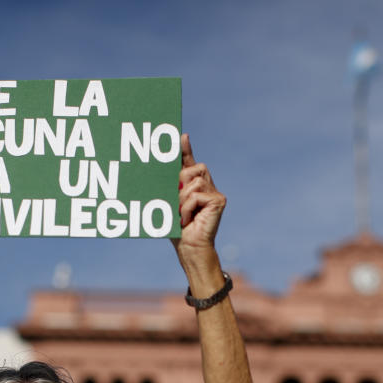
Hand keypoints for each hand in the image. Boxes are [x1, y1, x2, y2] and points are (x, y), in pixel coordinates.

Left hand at [173, 134, 224, 264]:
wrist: (189, 247)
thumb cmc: (177, 228)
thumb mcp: (169, 202)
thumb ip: (169, 185)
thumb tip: (164, 166)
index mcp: (193, 184)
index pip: (188, 162)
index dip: (185, 149)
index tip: (181, 136)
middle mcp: (206, 185)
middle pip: (192, 168)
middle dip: (179, 182)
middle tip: (174, 201)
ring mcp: (214, 192)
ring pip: (193, 182)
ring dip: (182, 200)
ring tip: (181, 214)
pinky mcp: (219, 200)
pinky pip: (196, 195)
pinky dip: (187, 208)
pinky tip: (187, 219)